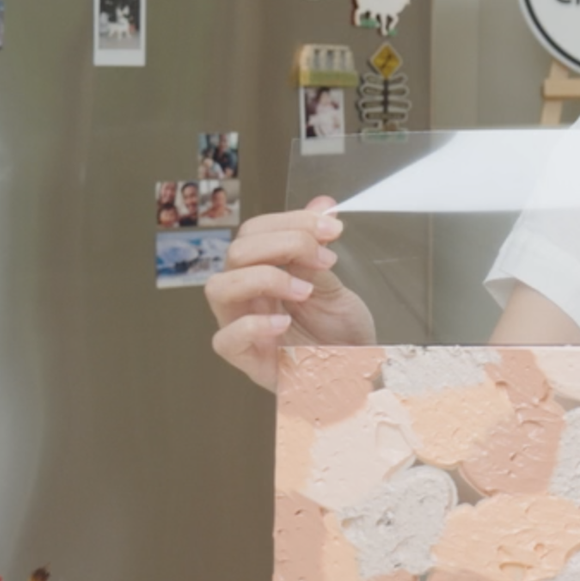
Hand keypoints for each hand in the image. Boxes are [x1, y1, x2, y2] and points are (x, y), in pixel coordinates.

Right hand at [204, 196, 376, 389]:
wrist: (361, 376)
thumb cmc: (342, 335)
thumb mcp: (334, 283)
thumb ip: (318, 248)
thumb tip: (322, 204)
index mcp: (264, 273)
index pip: (254, 232)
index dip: (291, 221)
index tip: (331, 227)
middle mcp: (249, 297)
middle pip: (236, 252)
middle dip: (284, 243)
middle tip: (324, 257)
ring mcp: (244, 328)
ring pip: (218, 288)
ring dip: (264, 277)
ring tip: (304, 289)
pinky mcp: (249, 361)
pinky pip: (225, 340)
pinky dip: (253, 325)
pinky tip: (284, 322)